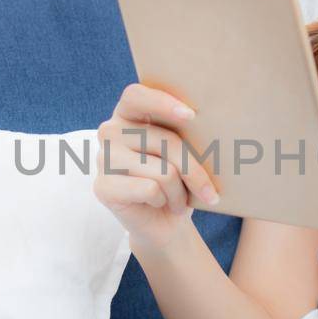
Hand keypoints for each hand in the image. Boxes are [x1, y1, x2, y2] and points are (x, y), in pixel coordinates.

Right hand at [93, 83, 220, 251]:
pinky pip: (150, 189)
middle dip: (194, 170)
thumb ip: (188, 133)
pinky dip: (164, 201)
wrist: (162, 223)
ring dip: (180, 192)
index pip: (137, 95)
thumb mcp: (186, 152)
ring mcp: (103, 158)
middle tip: (210, 192)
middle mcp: (110, 131)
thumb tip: (214, 129)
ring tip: (180, 200)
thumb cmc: (178, 181)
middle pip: (165, 140)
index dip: (163, 102)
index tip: (191, 116)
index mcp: (128, 113)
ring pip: (163, 170)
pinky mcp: (103, 187)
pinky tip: (161, 204)